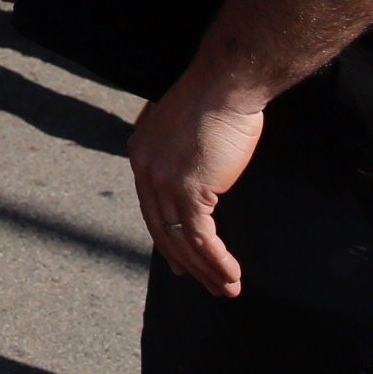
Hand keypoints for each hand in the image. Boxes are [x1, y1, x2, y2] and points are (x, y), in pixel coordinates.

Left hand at [129, 66, 268, 296]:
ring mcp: (164, 182)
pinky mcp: (189, 190)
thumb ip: (181, 151)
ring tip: (227, 289)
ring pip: (183, 240)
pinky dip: (217, 261)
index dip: (168, 238)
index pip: (152, 209)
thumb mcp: (186, 127)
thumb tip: (193, 168)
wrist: (224, 84)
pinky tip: (231, 274)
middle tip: (208, 285)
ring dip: (207, 270)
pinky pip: (201, 238)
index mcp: (141, 154)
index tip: (180, 261)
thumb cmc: (215, 99)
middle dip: (187, 263)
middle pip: (164, 230)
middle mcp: (145, 171)